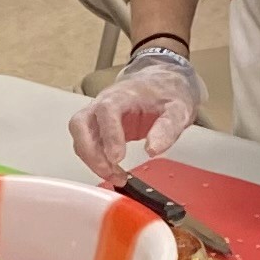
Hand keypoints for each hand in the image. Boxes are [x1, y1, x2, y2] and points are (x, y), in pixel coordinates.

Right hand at [68, 42, 203, 178]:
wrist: (162, 83)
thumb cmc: (167, 93)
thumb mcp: (178, 109)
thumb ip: (168, 128)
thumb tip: (152, 149)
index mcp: (123, 94)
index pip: (106, 110)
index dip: (109, 134)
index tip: (117, 157)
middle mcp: (103, 102)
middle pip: (80, 124)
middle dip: (91, 152)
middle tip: (111, 171)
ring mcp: (97, 115)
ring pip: (80, 137)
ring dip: (92, 160)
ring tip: (116, 176)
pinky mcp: (98, 128)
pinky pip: (86, 145)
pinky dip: (96, 161)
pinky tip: (113, 171)